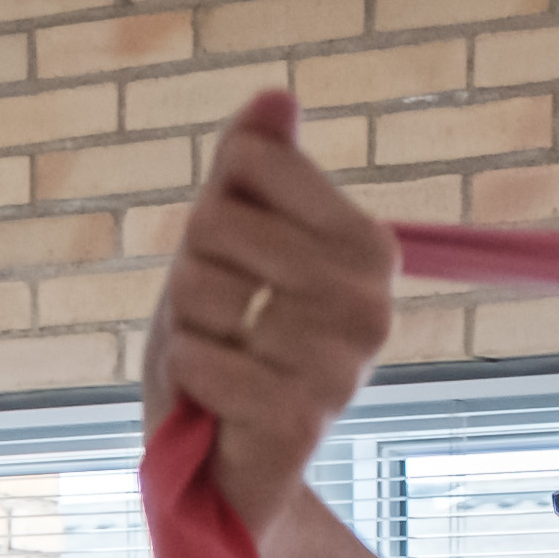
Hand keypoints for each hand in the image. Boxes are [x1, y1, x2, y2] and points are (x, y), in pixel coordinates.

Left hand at [146, 95, 392, 525]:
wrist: (223, 461)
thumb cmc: (226, 340)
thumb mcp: (228, 238)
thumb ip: (252, 167)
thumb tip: (278, 96)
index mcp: (367, 245)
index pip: (251, 162)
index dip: (215, 204)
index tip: (237, 262)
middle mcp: (371, 301)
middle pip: (216, 224)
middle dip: (192, 272)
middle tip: (219, 322)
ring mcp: (344, 364)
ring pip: (201, 292)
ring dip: (186, 330)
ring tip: (220, 362)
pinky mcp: (304, 420)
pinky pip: (200, 358)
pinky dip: (187, 378)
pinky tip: (214, 402)